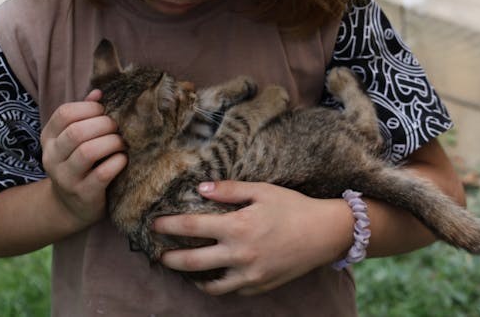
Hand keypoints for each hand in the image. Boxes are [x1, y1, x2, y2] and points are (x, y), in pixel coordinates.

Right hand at [40, 89, 127, 230]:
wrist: (71, 207)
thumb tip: (99, 92)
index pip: (64, 113)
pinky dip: (117, 162)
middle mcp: (52, 158)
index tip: (104, 111)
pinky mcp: (83, 195)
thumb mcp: (75, 140)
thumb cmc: (80, 164)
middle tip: (117, 128)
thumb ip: (84, 115)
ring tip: (121, 143)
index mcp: (49, 138)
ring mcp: (66, 178)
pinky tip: (123, 160)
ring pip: (88, 152)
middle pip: (76, 132)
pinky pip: (102, 173)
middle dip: (104, 124)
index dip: (88, 108)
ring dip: (111, 142)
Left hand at [152, 181, 354, 295]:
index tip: (154, 224)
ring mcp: (249, 275)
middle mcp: (240, 254)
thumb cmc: (293, 207)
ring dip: (190, 277)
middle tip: (158, 254)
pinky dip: (216, 284)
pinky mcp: (259, 286)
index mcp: (237, 227)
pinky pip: (230, 290)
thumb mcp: (261, 190)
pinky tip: (211, 275)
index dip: (168, 226)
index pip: (191, 228)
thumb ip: (229, 189)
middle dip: (169, 258)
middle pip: (191, 262)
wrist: (325, 234)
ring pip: (209, 284)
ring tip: (181, 268)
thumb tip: (200, 189)